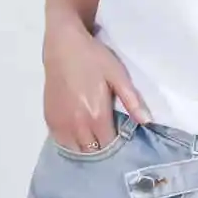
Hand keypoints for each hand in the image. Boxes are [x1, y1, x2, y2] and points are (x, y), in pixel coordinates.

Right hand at [42, 19, 150, 151]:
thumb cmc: (93, 58)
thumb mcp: (118, 75)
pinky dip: (72, 142)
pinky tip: (80, 131)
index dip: (118, 143)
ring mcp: (60, 125)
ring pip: (76, 151)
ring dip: (87, 147)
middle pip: (92, 151)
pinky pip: (62, 142)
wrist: (63, 46)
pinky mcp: (49, 120)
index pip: (109, 145)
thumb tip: (147, 122)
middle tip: (110, 133)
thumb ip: (132, 100)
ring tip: (95, 134)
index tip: (122, 135)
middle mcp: (77, 126)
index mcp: (96, 116)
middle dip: (103, 147)